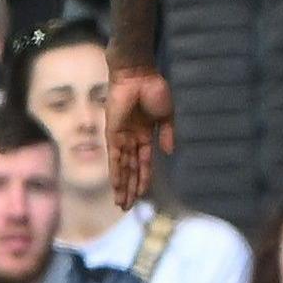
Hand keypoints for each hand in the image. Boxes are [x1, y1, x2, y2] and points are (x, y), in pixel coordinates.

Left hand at [105, 64, 175, 209]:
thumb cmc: (154, 90)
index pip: (144, 163)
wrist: (139, 75)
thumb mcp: (166, 115)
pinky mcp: (112, 134)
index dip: (143, 179)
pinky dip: (115, 172)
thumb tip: (169, 153)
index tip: (142, 195)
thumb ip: (168, 134)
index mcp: (145, 135)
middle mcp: (131, 140)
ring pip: (122, 168)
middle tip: (127, 207)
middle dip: (130, 188)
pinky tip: (117, 186)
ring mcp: (121, 138)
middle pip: (131, 170)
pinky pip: (114, 158)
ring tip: (122, 203)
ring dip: (122, 186)